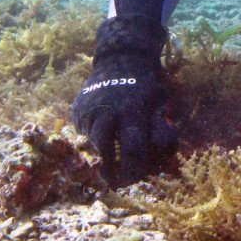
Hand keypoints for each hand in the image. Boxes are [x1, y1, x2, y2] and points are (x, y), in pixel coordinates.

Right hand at [72, 16, 177, 182]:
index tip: (134, 178)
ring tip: (107, 171)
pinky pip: (81, 134)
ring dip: (98, 160)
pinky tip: (99, 146)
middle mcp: (107, 110)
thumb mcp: (160, 103)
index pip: (132, 150)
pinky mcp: (77, 109)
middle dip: (111, 172)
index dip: (133, 170)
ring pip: (89, 144)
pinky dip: (90, 144)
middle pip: (105, 151)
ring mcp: (89, 109)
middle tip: (117, 182)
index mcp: (132, 110)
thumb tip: (162, 155)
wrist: (120, 58)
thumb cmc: (145, 87)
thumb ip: (163, 130)